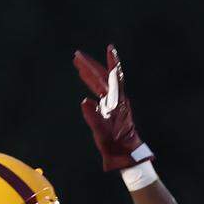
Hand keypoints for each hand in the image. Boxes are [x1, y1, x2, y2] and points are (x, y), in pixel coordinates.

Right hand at [73, 45, 153, 171]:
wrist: (125, 155)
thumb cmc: (116, 145)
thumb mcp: (103, 133)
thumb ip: (94, 118)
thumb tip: (84, 101)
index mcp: (116, 101)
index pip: (113, 77)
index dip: (111, 62)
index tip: (109, 47)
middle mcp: (116, 99)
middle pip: (102, 77)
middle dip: (90, 65)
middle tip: (77, 55)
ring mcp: (113, 104)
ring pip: (100, 84)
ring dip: (89, 74)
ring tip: (79, 65)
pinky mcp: (110, 110)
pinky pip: (100, 92)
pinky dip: (92, 85)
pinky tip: (87, 83)